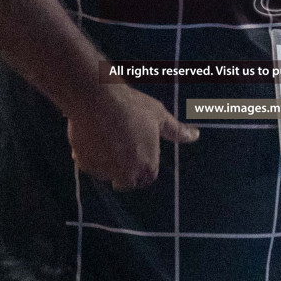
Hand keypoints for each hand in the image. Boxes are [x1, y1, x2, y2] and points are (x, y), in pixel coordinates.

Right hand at [67, 84, 197, 189]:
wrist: (97, 99)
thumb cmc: (132, 106)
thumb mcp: (159, 116)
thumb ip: (176, 131)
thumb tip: (195, 135)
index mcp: (147, 166)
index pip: (147, 177)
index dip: (143, 164)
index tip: (138, 148)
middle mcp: (126, 175)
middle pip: (126, 181)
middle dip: (124, 169)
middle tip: (122, 144)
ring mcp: (104, 171)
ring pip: (107, 173)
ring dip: (107, 162)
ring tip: (107, 136)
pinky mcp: (85, 164)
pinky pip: (90, 165)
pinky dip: (91, 155)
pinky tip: (94, 136)